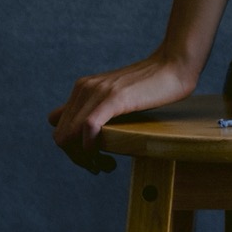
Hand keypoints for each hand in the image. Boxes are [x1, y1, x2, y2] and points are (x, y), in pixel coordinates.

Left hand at [48, 49, 199, 167]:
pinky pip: (89, 126)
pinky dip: (90, 145)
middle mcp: (84, 88)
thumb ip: (99, 106)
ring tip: (107, 166)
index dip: (71, 148)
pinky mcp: (114, 98)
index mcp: (82, 88)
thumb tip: (85, 128)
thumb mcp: (117, 95)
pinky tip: (105, 155)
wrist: (174, 65)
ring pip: (68, 136)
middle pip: (60, 137)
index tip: (95, 158)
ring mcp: (97, 92)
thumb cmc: (152, 84)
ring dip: (84, 158)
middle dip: (77, 159)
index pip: (58, 127)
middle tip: (102, 167)